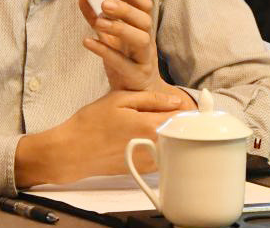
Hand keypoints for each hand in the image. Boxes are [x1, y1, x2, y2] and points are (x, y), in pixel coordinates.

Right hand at [15, 90, 181, 186]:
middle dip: (182, 119)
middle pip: (182, 131)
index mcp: (151, 126)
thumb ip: (152, 99)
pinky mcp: (144, 170)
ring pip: (174, 143)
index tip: (197, 101)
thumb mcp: (120, 99)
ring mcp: (150, 162)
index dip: (192, 106)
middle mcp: (155, 147)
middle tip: (173, 108)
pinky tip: (145, 134)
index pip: (185, 116)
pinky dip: (161, 143)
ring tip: (157, 120)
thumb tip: (177, 100)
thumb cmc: (92, 123)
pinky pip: (162, 153)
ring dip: (172, 133)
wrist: (72, 152)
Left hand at [79, 0, 164, 92]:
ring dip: (120, 28)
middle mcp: (147, 42)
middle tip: (104, 3)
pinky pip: (123, 63)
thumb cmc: (125, 61)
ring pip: (141, 40)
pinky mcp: (135, 76)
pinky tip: (88, 42)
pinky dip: (105, 51)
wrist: (137, 95)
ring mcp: (143, 59)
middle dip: (125, 10)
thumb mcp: (111, 38)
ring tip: (98, 23)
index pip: (145, 6)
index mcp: (143, 29)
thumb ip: (97, 18)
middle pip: (144, 21)